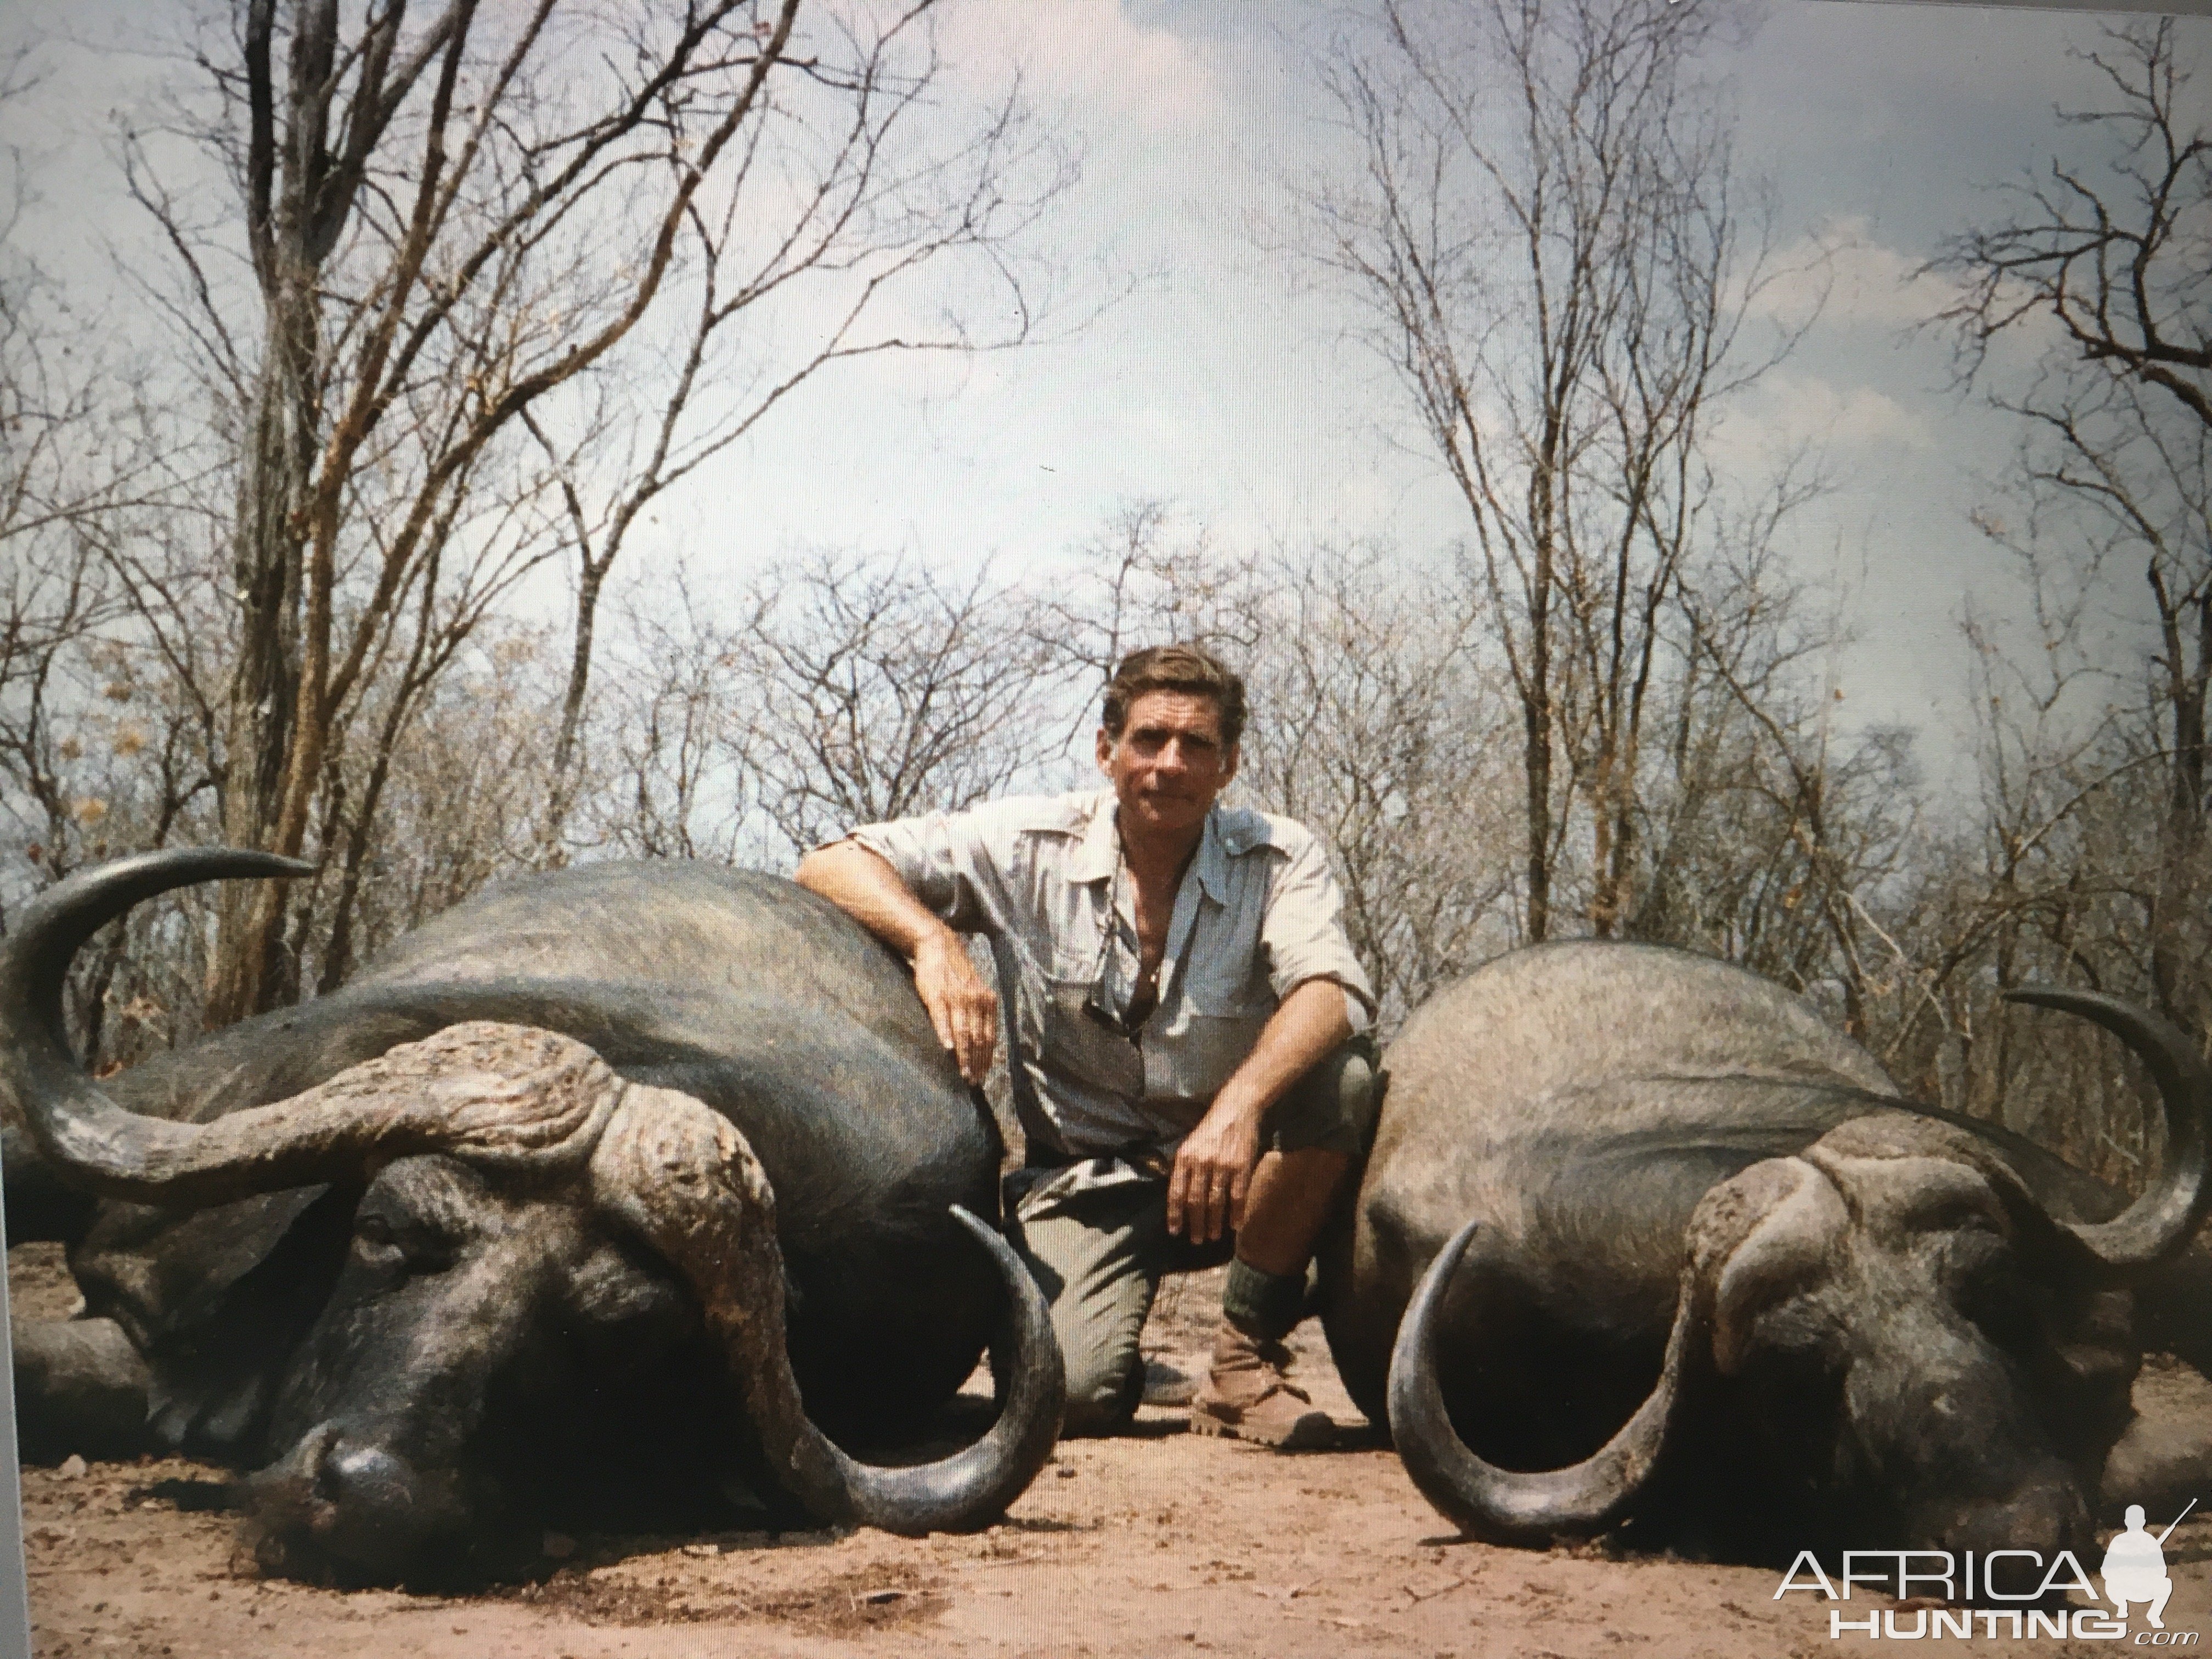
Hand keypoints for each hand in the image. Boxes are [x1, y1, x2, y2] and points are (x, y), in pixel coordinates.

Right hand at [912, 930, 997, 1084]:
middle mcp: (976, 1001)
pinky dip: (945, 1034)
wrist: (938, 945)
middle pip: (979, 1038)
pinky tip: (946, 1049)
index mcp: (986, 1001)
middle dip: (977, 1063)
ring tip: (964, 1074)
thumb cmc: (955, 972)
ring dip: (964, 1056)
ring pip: (964, 1032)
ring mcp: (956, 998)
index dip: (987, 1058)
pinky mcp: (937, 996)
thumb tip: (983, 1041)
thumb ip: (980, 1012)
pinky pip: (943, 1018)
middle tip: (974, 1083)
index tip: (984, 1076)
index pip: (990, 1036)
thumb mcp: (975, 990)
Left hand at [1166, 1095, 1261, 1244]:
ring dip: (1213, 1223)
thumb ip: (1183, 1168)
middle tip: (1196, 1240)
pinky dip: (1236, 1213)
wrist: (1235, 1109)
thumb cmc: (1210, 1129)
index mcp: (1184, 1157)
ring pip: (1215, 1202)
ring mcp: (1222, 1165)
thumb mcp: (1189, 1144)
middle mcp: (1201, 1163)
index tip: (1174, 1231)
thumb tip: (1177, 1196)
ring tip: (1212, 1237)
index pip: (1176, 1192)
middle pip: (1195, 1201)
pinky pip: (1238, 1196)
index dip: (1175, 1214)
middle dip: (1195, 1224)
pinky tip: (1235, 1225)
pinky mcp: (1241, 1166)